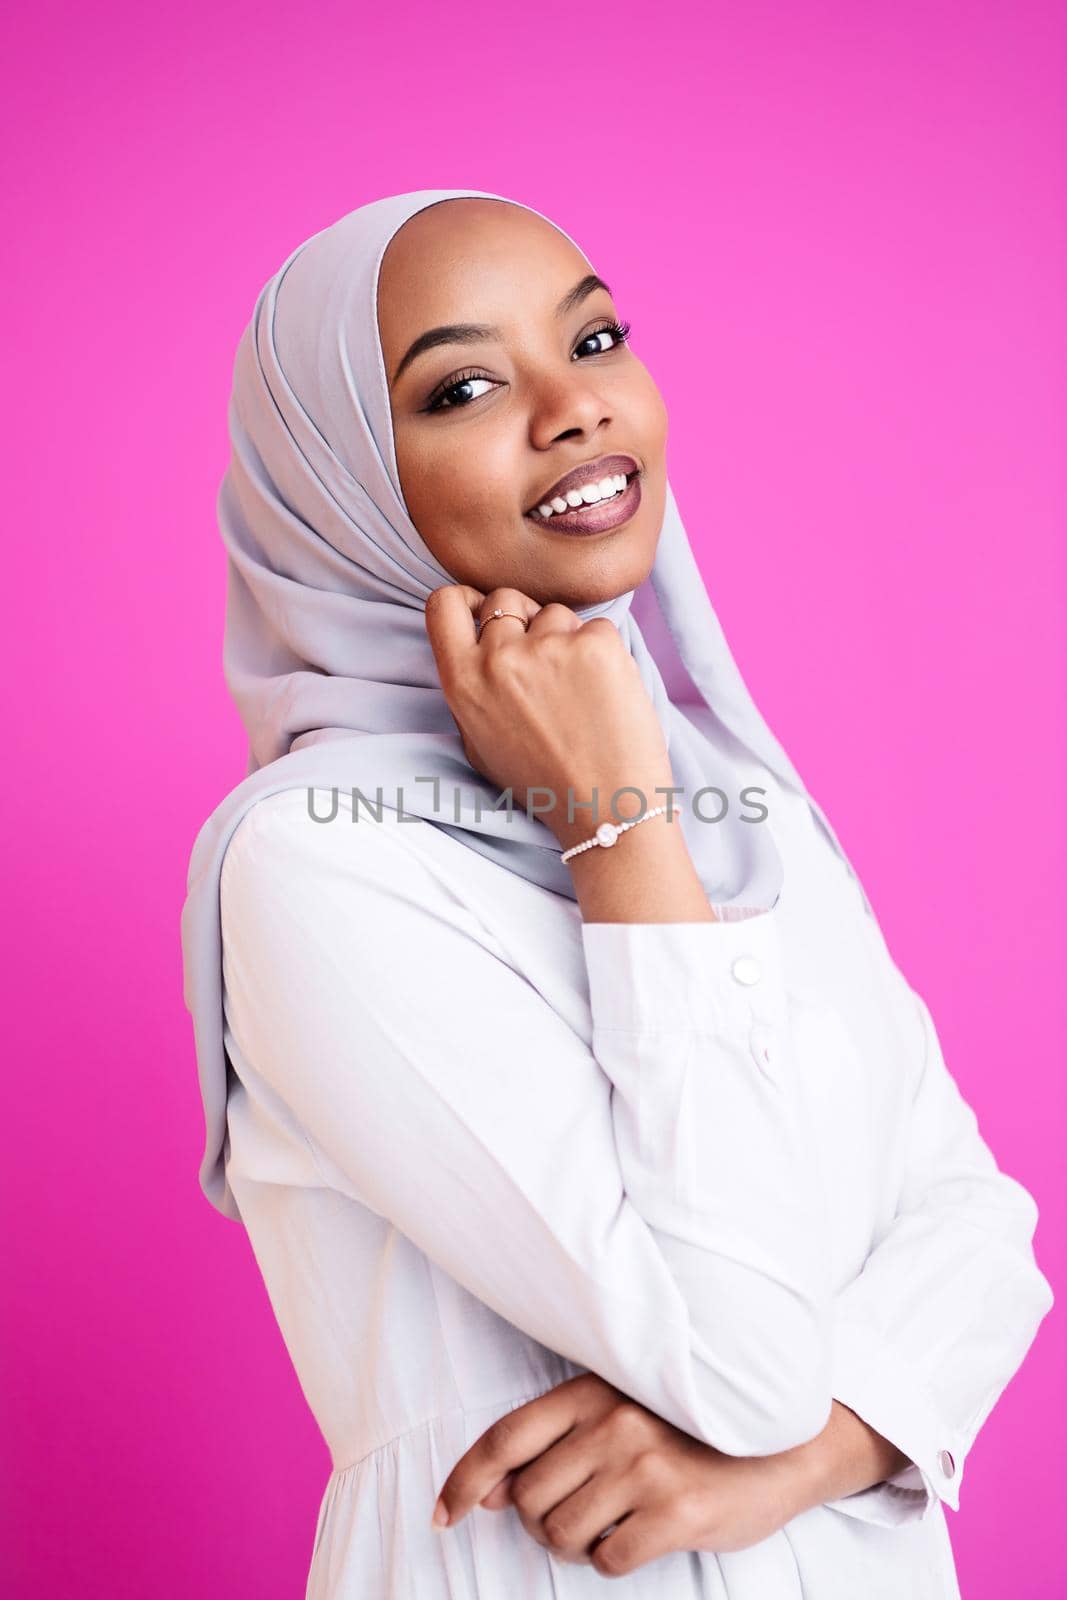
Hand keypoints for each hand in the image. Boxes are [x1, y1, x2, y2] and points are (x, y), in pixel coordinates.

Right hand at [423, 583, 674, 847]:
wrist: (607, 809)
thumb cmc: (544, 783)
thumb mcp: (479, 743)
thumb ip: (470, 688)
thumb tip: (473, 641)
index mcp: (462, 682)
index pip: (443, 603)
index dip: (466, 600)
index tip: (484, 612)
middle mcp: (499, 658)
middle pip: (505, 600)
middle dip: (524, 622)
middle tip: (545, 667)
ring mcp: (549, 647)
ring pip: (554, 613)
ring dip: (566, 639)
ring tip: (578, 693)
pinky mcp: (597, 645)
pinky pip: (597, 627)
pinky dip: (603, 652)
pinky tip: (604, 694)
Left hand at [431, 1374, 812, 1578]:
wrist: (785, 1443)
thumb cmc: (692, 1429)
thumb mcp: (620, 1415)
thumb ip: (555, 1443)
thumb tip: (490, 1491)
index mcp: (594, 1391)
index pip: (505, 1438)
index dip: (463, 1481)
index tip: (443, 1515)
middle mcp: (614, 1422)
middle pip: (529, 1498)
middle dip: (540, 1522)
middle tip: (577, 1517)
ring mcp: (645, 1466)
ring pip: (560, 1534)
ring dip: (575, 1544)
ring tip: (612, 1524)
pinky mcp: (676, 1511)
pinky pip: (607, 1559)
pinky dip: (613, 1559)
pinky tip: (641, 1536)